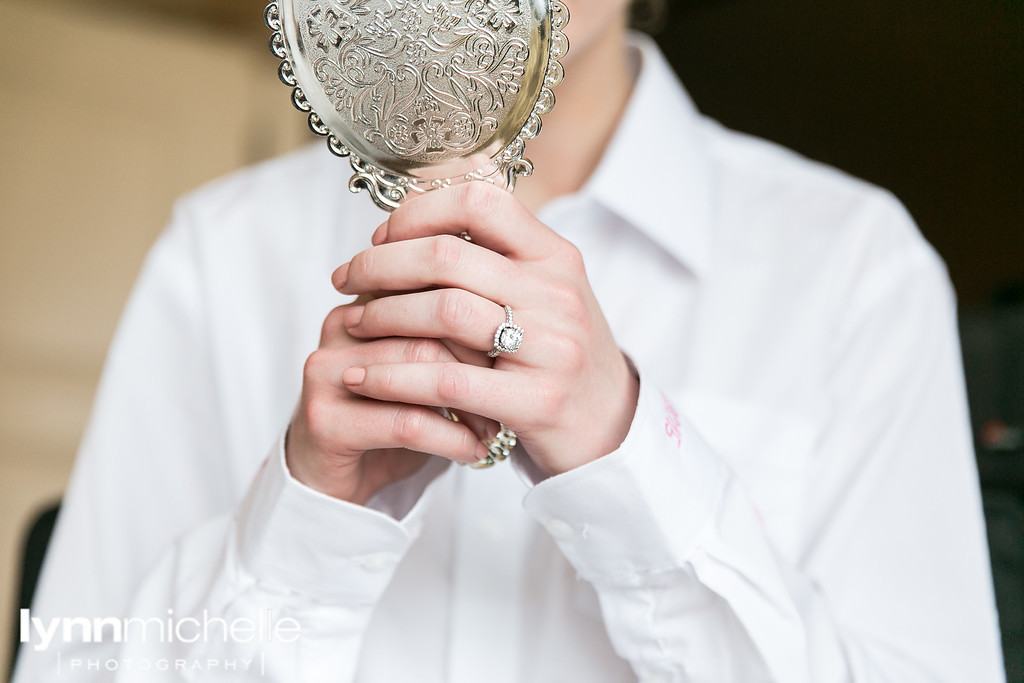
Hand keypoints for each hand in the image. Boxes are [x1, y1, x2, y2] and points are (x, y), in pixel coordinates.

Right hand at [286, 303, 494, 503]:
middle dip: (479, 363)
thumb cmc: (390, 420)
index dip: (482, 319)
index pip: (434, 284)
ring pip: (418, 371)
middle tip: (511, 393)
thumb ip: (455, 338)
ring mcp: (327, 372)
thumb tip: (519, 326)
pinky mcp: (324, 419)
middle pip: (429, 325)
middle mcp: (342, 326)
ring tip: (495, 429)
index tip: (514, 352)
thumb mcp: (425, 371)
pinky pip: (405, 422)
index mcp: (368, 300)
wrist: (333, 480)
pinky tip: (472, 452)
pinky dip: (450, 439)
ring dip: (469, 405)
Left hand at [333, 182, 639, 476]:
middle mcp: (557, 294)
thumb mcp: (546, 291)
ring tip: (352, 324)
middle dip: (380, 264)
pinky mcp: (536, 401)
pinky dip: (391, 378)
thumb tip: (446, 185)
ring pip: (442, 312)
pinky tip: (362, 379)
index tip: (382, 235)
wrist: (610, 429)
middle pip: (447, 256)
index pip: (480, 201)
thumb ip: (501, 250)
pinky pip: (445, 379)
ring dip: (381, 316)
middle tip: (347, 279)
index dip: (418, 212)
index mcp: (556, 257)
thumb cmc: (560, 355)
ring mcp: (551, 348)